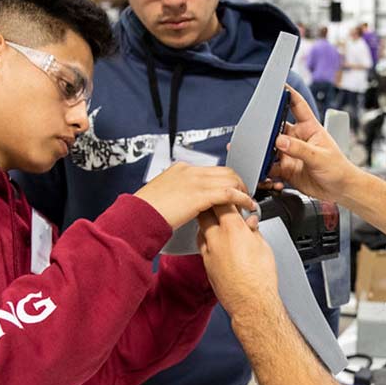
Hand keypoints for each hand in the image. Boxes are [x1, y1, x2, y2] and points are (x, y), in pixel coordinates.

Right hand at [134, 163, 254, 229]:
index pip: (212, 170)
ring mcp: (195, 181)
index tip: (231, 188)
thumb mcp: (164, 194)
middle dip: (238, 183)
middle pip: (225, 171)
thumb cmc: (147, 209)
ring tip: (246, 202)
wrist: (138, 215)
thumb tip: (188, 200)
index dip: (225, 179)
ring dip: (242, 191)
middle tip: (243, 195)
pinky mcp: (200, 195)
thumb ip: (179, 192)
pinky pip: (229, 193)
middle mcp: (190, 171)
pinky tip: (246, 205)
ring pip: (230, 179)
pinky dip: (241, 198)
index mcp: (182, 169)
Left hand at [197, 205, 276, 316]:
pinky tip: (215, 240)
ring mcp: (208, 251)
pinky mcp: (205, 264)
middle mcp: (217, 238)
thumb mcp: (263, 247)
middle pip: (206, 211)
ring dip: (207, 221)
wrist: (251, 303)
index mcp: (234, 229)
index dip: (227, 196)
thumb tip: (250, 224)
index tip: (232, 197)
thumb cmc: (260, 278)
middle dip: (212, 204)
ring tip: (218, 222)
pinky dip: (207, 237)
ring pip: (200, 227)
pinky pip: (201, 244)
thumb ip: (254, 230)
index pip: (223, 201)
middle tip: (220, 204)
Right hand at [268, 87, 358, 202]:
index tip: (277, 85)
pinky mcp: (286, 169)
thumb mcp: (320, 156)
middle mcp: (298, 139)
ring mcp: (291, 154)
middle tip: (259, 134)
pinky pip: (271, 167)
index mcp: (309, 128)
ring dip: (264, 154)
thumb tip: (280, 141)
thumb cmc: (338, 169)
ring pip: (270, 149)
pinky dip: (267, 171)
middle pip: (277, 128)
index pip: (297, 106)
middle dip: (266, 130)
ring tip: (260, 159)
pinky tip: (271, 176)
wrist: (340, 190)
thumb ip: (299, 149)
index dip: (288, 94)